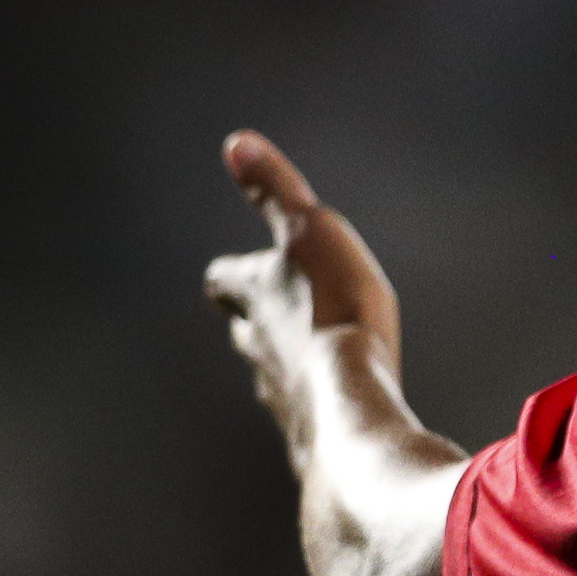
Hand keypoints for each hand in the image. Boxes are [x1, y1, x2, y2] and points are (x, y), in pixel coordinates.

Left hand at [204, 130, 403, 452]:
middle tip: (268, 314)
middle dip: (253, 321)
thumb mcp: (309, 230)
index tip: (234, 270)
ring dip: (283, 365)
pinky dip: (315, 405)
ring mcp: (281, 396)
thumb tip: (236, 142)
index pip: (223, 279)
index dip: (230, 273)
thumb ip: (274, 190)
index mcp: (256, 298)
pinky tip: (336, 408)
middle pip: (243, 332)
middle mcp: (259, 349)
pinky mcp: (311, 433)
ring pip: (271, 376)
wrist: (352, 404)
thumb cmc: (333, 309)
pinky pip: (307, 415)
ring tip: (306, 360)